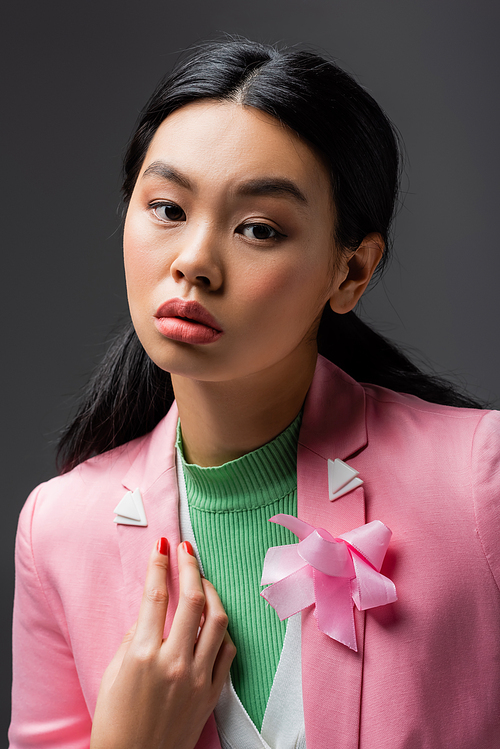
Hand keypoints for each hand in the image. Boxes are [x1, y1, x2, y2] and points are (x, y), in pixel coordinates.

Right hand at [90, 539, 235, 748]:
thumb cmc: (116, 721)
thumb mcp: (113, 674)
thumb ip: (134, 638)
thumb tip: (151, 610)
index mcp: (144, 656)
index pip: (156, 596)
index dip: (159, 564)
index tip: (163, 544)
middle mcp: (174, 662)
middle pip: (193, 599)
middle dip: (191, 565)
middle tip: (187, 549)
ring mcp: (198, 678)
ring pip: (218, 620)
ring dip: (212, 592)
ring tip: (204, 580)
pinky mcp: (212, 693)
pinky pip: (227, 650)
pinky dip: (223, 630)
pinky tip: (214, 621)